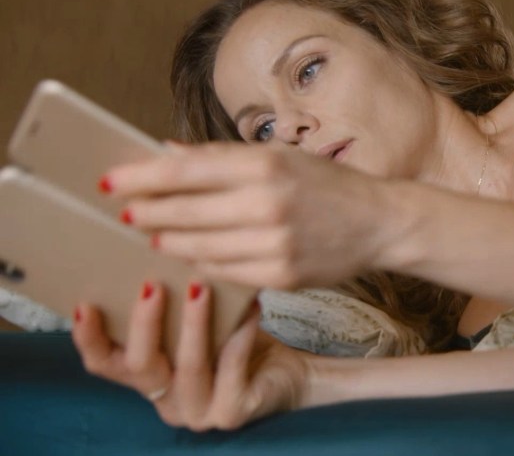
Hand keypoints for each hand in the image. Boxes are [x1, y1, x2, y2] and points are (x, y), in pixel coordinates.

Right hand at [71, 281, 310, 430]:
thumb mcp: (199, 321)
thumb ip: (174, 304)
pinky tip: (250, 305)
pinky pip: (232, 366)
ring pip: (187, 366)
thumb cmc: (236, 341)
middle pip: (139, 365)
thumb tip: (161, 241)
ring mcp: (197, 411)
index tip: (86, 303)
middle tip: (152, 284)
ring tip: (200, 288)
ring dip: (193, 323)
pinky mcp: (231, 413)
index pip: (103, 364)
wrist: (287, 376)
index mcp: (147, 377)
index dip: (89, 337)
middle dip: (143, 322)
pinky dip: (240, 332)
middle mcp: (165, 400)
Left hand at [103, 142, 395, 288]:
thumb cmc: (328, 185)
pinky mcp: (281, 277)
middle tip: (127, 214)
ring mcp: (274, 245)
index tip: (111, 183)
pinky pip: (223, 272)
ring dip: (169, 241)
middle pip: (183, 212)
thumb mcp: (281, 157)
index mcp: (264, 165)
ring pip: (197, 248)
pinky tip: (192, 256)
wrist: (381, 223)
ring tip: (155, 235)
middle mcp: (267, 204)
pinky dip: (201, 264)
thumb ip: (223, 157)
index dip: (141, 178)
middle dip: (147, 213)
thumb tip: (168, 153)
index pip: (184, 171)